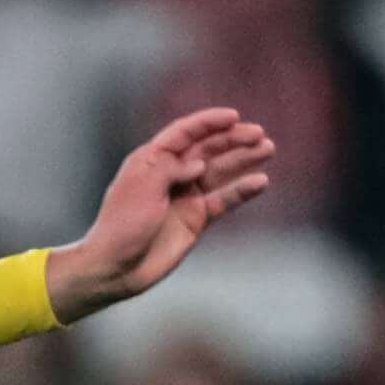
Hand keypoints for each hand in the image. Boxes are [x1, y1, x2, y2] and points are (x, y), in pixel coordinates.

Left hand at [47, 108, 276, 322]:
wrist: (116, 268)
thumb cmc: (121, 225)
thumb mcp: (141, 188)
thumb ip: (170, 169)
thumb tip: (198, 163)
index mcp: (152, 160)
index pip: (184, 133)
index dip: (209, 122)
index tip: (234, 116)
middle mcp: (171, 174)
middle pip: (208, 149)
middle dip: (233, 139)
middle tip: (259, 134)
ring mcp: (186, 196)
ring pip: (221, 171)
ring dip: (244, 159)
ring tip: (268, 148)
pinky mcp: (197, 218)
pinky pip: (224, 200)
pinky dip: (242, 190)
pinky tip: (261, 182)